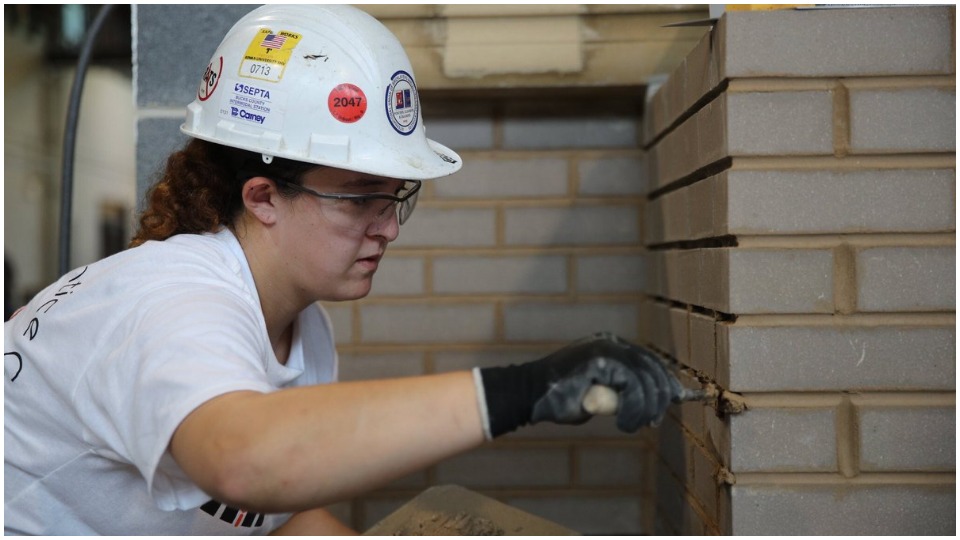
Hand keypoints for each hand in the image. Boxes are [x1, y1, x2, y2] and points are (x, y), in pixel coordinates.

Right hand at [477, 332, 681, 437]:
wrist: (530, 395)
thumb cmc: (562, 398)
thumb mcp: (599, 393)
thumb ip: (620, 392)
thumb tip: (653, 403)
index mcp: (611, 345)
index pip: (649, 360)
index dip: (665, 381)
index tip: (675, 400)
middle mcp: (611, 342)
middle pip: (651, 367)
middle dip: (659, 398)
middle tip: (654, 421)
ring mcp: (605, 349)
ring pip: (645, 378)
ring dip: (644, 408)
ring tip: (631, 424)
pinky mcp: (599, 361)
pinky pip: (632, 385)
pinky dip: (633, 408)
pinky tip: (623, 421)